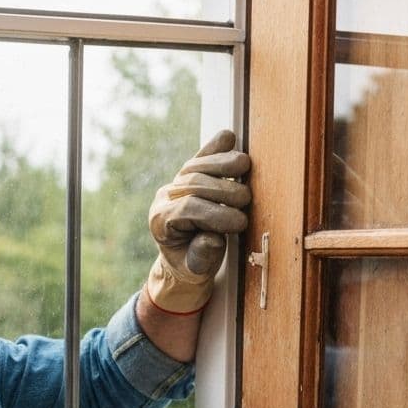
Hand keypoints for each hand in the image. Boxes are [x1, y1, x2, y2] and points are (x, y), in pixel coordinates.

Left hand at [145, 130, 251, 314]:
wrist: (185, 256)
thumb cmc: (192, 263)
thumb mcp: (197, 268)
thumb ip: (202, 255)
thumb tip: (212, 238)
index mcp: (160, 221)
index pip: (188, 209)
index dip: (217, 214)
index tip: (241, 223)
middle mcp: (164, 197)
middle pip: (193, 183)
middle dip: (223, 190)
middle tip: (246, 200)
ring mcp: (175, 182)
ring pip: (197, 165)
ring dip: (223, 163)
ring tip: (245, 167)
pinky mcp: (190, 172)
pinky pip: (201, 155)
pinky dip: (216, 146)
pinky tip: (230, 138)